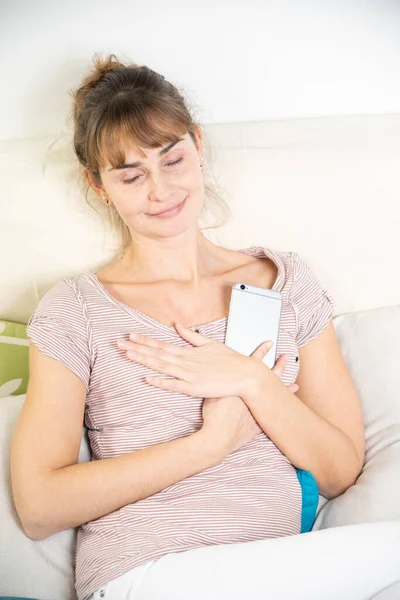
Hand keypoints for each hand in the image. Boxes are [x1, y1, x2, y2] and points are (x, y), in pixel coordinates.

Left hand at [117, 322, 272, 398]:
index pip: (162, 345)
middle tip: (119, 343)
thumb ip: (192, 336)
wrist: (247, 375)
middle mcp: (187, 361)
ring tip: (128, 355)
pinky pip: (175, 385)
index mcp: (189, 352)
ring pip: (162, 366)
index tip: (130, 336)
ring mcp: (190, 375)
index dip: (145, 340)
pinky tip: (147, 378)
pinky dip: (161, 381)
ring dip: (144, 360)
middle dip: (137, 348)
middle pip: (157, 354)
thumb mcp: (210, 344)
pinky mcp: (195, 388)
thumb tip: (177, 325)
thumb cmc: (231, 360)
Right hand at [202, 350, 298, 453]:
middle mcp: (253, 395)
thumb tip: (199, 365)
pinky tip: (289, 411)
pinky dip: (280, 413)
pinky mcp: (257, 425)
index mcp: (241, 384)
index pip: (254, 363)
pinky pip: (273, 417)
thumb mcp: (208, 391)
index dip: (261, 352)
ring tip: (296, 385)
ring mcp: (258, 409)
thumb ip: (208, 378)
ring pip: (274, 397)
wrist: (218, 436)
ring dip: (284, 390)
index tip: (269, 343)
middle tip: (286, 357)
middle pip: (269, 377)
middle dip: (278, 366)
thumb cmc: (213, 414)